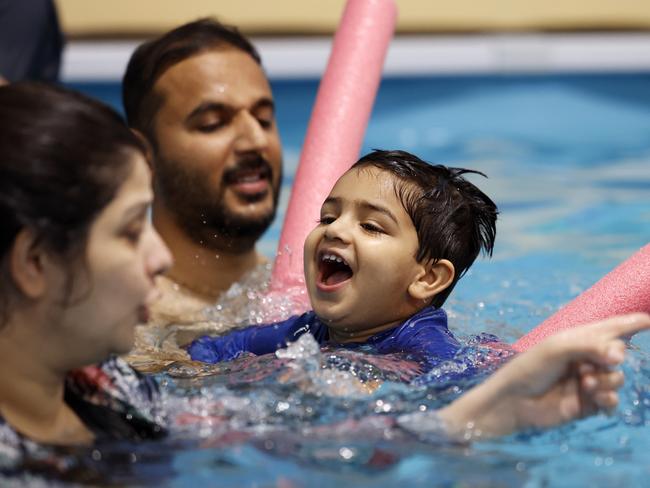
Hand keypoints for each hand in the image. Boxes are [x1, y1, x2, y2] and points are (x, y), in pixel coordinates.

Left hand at [437, 313, 649, 438]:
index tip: (648, 319)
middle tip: (588, 365)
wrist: (513, 401)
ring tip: (584, 383)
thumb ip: (590, 346)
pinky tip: (596, 398)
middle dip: (610, 357)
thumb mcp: (557, 349)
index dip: (629, 323)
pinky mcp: (588, 405)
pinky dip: (608, 399)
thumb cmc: (529, 368)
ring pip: (617, 378)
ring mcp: (587, 382)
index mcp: (576, 340)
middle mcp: (585, 359)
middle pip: (618, 353)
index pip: (608, 328)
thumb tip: (620, 355)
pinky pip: (612, 401)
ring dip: (606, 380)